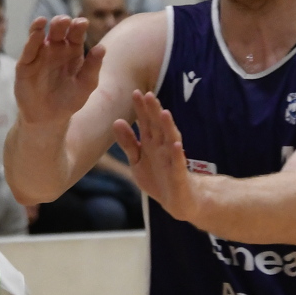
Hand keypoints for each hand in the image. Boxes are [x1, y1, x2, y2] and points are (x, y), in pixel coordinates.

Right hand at [14, 17, 103, 126]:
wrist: (49, 118)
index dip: (78, 26)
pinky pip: (28, 50)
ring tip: (45, 21)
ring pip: (40, 35)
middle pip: (58, 31)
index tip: (82, 22)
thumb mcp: (86, 85)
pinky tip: (37, 32)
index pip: (76, 34)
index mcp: (72, 51)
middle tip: (65, 20)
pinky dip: (31, 40)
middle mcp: (55, 49)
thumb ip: (93, 67)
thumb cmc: (70, 100)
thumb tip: (102, 47)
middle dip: (61, 23)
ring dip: (42, 26)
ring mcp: (39, 55)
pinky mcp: (25, 64)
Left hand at [113, 90, 199, 221]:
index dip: (142, 108)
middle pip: (158, 126)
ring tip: (164, 113)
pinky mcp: (179, 175)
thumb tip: (116, 121)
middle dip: (154, 112)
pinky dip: (177, 154)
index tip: (135, 92)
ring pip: (171, 140)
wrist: (177, 202)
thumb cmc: (157, 178)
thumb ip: (128, 143)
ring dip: (168, 127)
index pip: (146, 122)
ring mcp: (172, 159)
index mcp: (151, 143)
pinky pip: (178, 163)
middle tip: (148, 94)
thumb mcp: (137, 161)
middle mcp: (163, 147)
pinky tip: (175, 144)